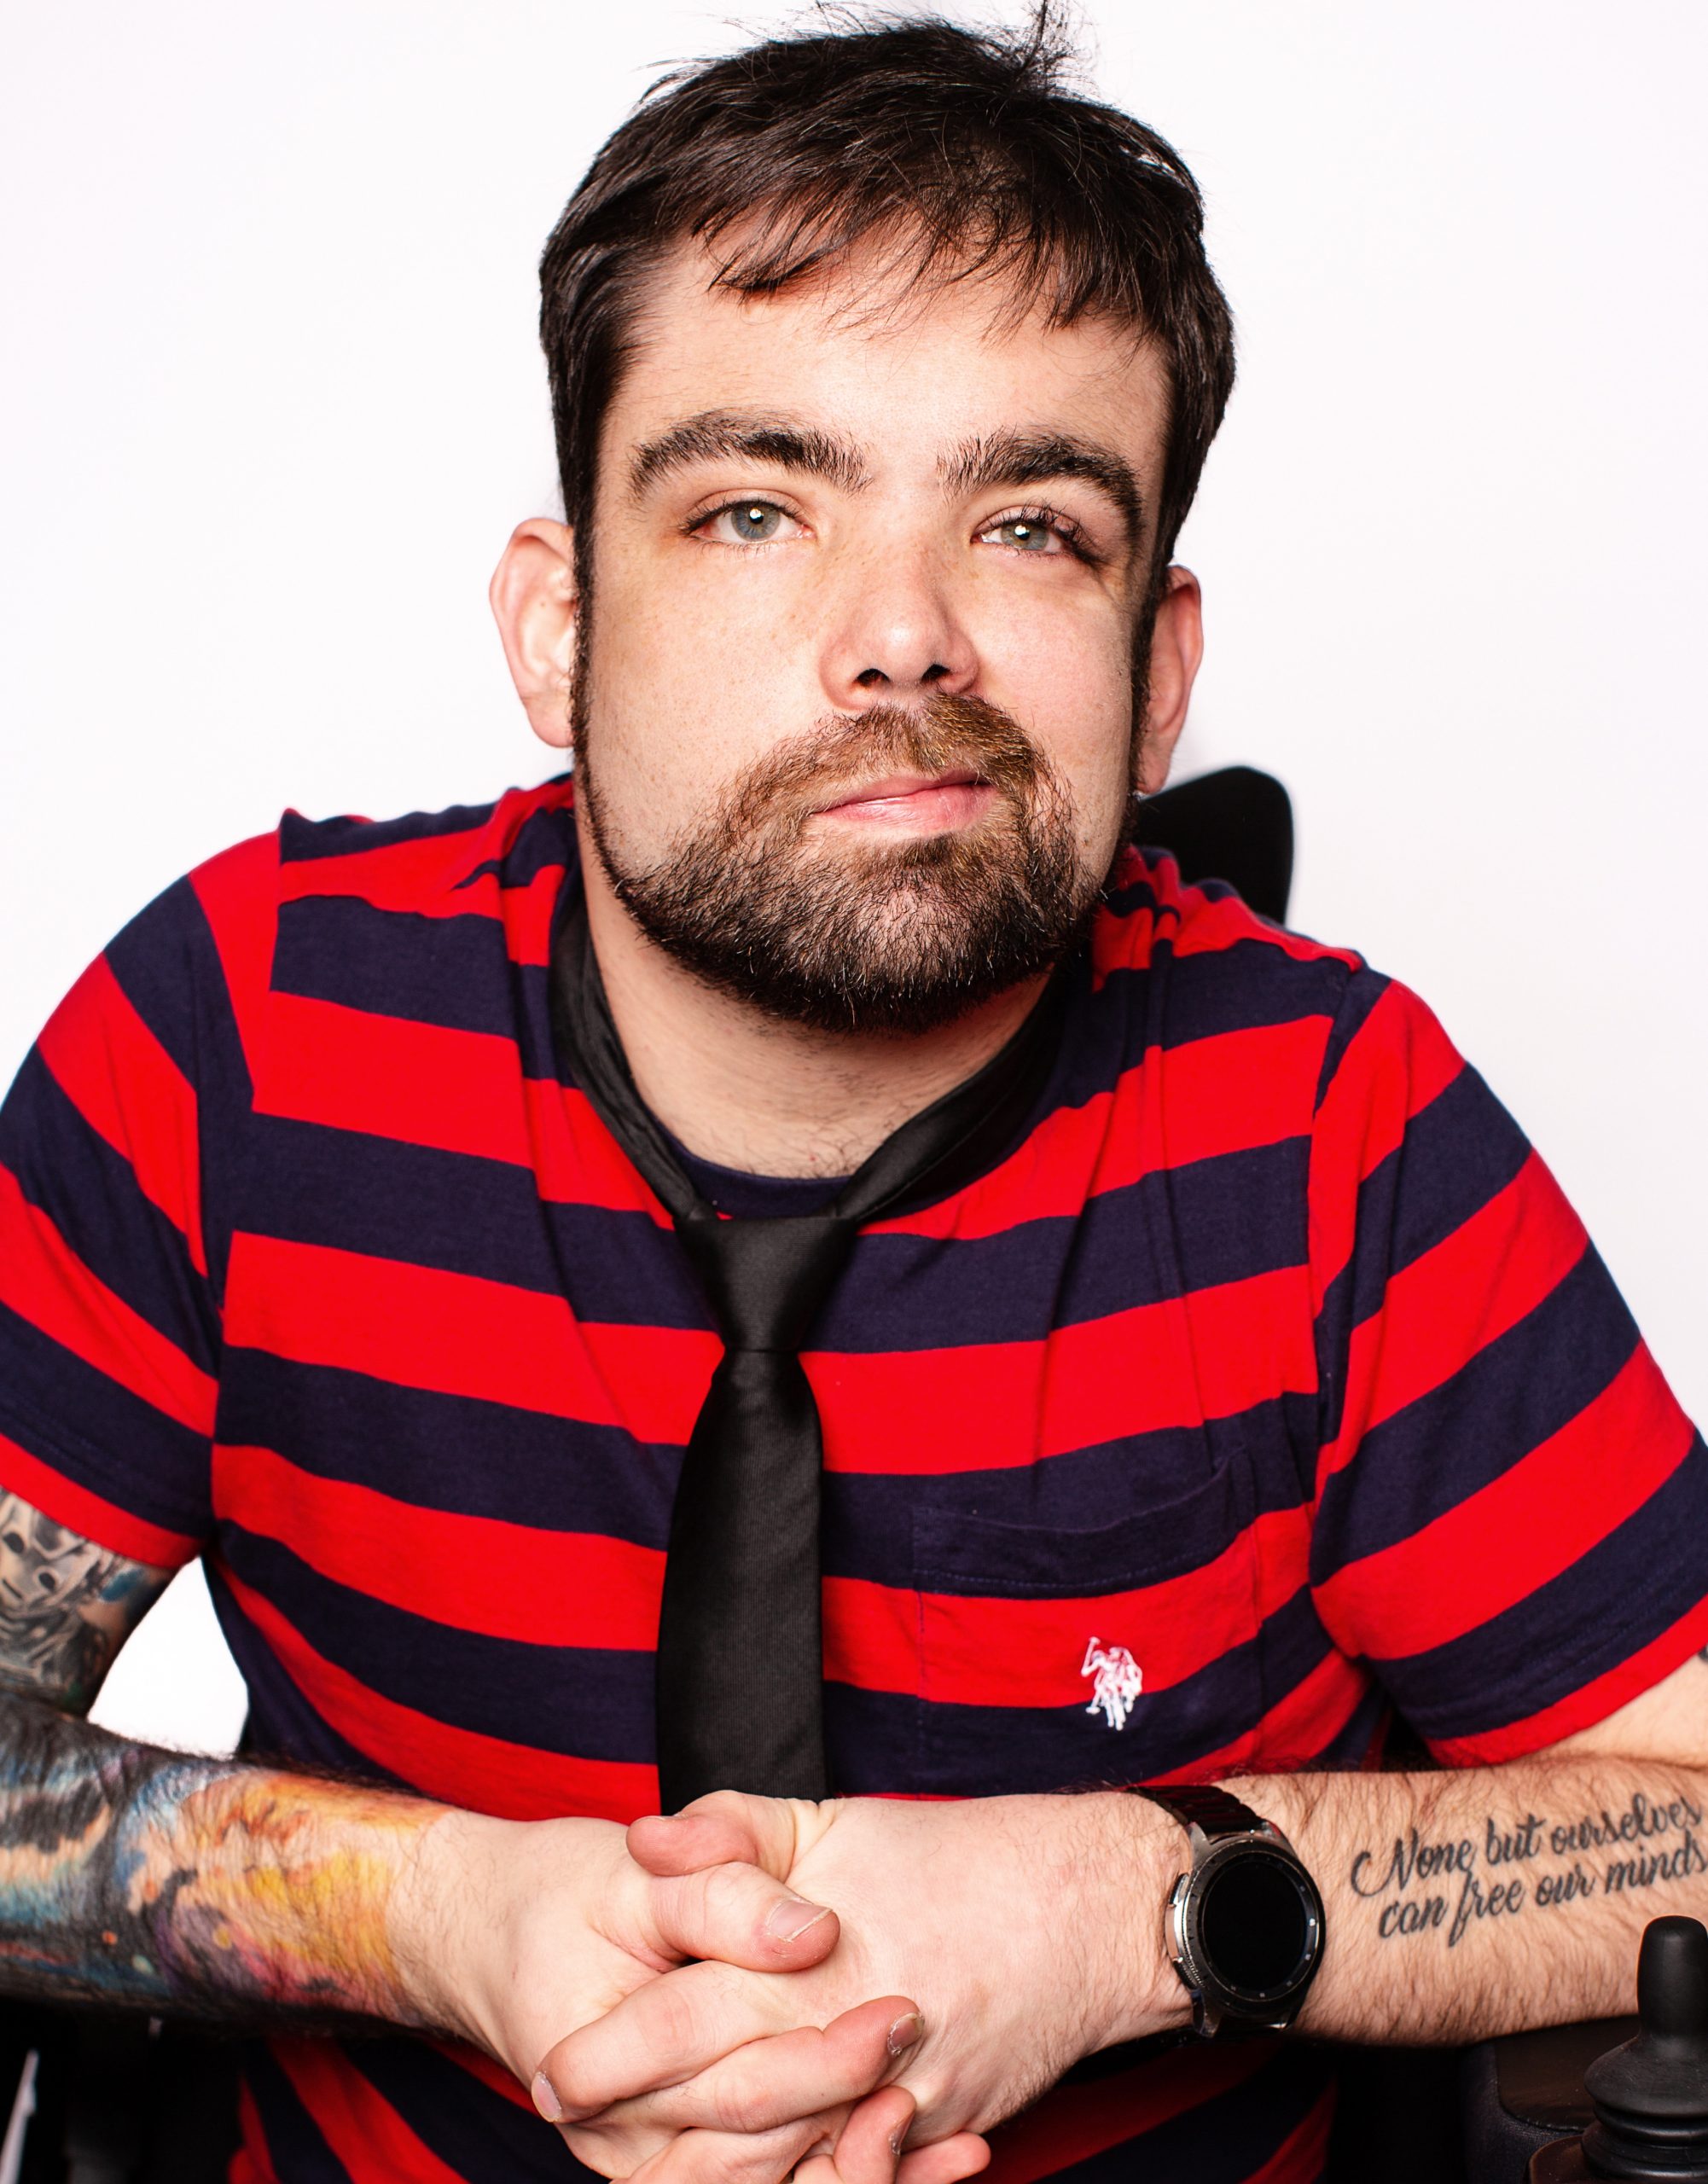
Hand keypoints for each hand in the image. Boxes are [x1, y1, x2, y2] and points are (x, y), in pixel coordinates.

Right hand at [389, 1806, 925, 2175]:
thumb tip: (813, 1930)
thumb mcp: (636, 1877)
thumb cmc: (562, 1897)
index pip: (734, 2086)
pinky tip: (935, 2155)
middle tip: (931, 2045)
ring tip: (944, 2126)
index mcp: (602, 2071)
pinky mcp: (686, 2166)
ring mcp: (655, 2165)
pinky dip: (858, 2180)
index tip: (902, 2010)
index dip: (823, 2055)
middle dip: (856, 2105)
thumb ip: (722, 1892)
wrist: (497, 1938)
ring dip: (867, 2172)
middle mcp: (627, 2142)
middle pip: (761, 2152)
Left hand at [534, 1791, 1179, 2164]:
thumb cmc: (953, 1858)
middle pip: (717, 2108)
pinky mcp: (931, 2133)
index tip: (548, 2070)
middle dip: (633, 2120)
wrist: (1085, 1911)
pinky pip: (849, 2179)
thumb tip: (642, 1838)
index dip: (608, 2052)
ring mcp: (893, 2102)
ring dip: (709, 2164)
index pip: (683, 2024)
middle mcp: (844, 2044)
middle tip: (566, 2112)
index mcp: (810, 1965)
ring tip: (647, 2154)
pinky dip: (797, 2181)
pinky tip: (748, 2170)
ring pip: (778, 2164)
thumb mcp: (830, 1822)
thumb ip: (728, 1830)